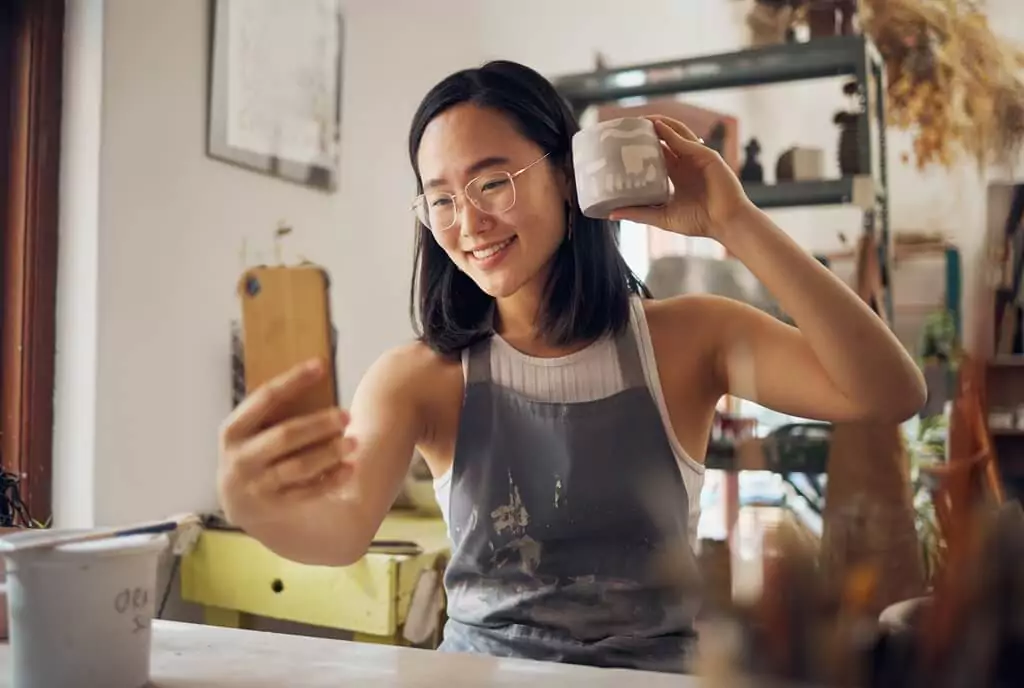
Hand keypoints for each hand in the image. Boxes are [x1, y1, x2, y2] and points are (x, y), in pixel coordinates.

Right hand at [217, 359, 354, 525]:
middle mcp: (240, 458)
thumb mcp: (251, 431)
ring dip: (329, 453)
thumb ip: (274, 411)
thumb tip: (317, 378)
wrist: (237, 502)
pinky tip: (349, 468)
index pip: (265, 397)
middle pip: (285, 435)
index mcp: (232, 430)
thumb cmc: (254, 451)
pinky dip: (331, 480)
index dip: (293, 379)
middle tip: (347, 414)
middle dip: (319, 423)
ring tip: (353, 442)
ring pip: (299, 467)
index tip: (321, 365)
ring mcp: (255, 485)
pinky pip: (307, 492)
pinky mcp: (273, 506)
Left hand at [609, 116, 753, 239]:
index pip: (657, 154)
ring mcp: (697, 158)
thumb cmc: (700, 222)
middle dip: (648, 131)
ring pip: (676, 134)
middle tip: (627, 127)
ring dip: (659, 124)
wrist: (726, 224)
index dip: (642, 147)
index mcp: (677, 174)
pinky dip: (671, 133)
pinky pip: (686, 141)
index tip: (623, 143)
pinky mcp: (706, 156)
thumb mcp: (662, 217)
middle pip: (665, 140)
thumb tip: (611, 214)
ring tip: (640, 119)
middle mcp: (686, 163)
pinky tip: (657, 127)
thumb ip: (639, 213)